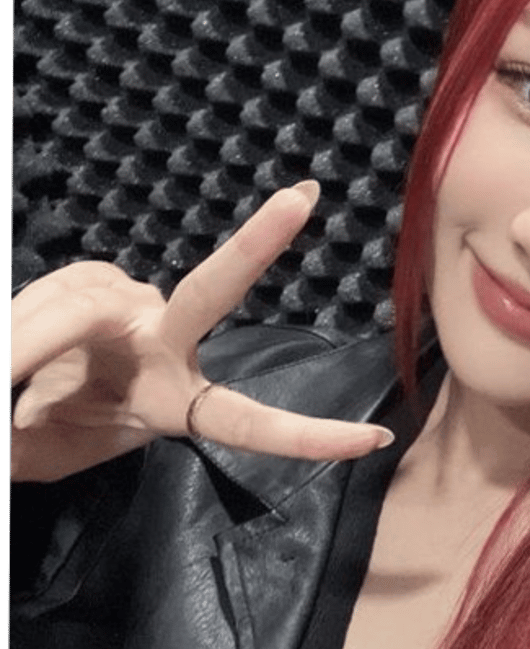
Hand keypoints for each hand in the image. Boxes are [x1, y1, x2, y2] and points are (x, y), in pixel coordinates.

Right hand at [10, 181, 394, 481]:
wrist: (11, 398)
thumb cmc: (46, 430)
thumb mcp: (40, 450)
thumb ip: (37, 432)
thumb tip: (29, 387)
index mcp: (176, 401)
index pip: (249, 422)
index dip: (307, 438)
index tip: (374, 439)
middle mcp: (167, 345)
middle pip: (210, 294)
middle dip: (257, 245)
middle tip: (301, 199)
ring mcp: (133, 308)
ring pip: (84, 302)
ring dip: (32, 333)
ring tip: (10, 374)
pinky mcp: (96, 281)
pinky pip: (58, 292)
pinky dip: (24, 320)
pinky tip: (19, 346)